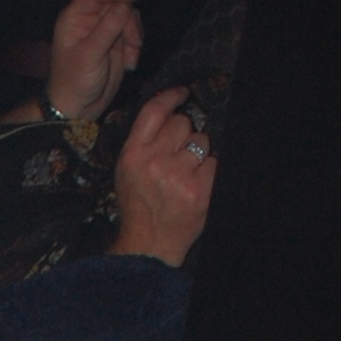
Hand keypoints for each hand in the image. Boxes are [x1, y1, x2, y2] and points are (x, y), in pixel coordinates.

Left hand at [45, 0, 141, 122]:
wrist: (78, 109)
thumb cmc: (74, 82)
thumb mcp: (90, 54)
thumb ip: (108, 28)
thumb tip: (126, 4)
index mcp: (76, 17)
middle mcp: (90, 20)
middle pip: (118, 3)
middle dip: (129, 21)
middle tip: (134, 42)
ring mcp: (104, 31)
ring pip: (129, 17)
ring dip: (135, 35)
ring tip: (130, 58)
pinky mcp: (116, 44)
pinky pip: (133, 34)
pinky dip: (136, 46)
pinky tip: (130, 63)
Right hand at [111, 87, 216, 266]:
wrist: (148, 246)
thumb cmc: (138, 206)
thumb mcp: (126, 171)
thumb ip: (143, 141)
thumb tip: (169, 111)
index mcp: (132, 155)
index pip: (155, 111)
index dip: (171, 97)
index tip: (182, 94)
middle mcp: (154, 162)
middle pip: (182, 124)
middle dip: (183, 136)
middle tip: (177, 157)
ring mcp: (178, 176)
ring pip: (201, 141)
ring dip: (197, 155)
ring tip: (184, 175)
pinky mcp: (199, 190)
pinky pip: (214, 162)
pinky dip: (208, 172)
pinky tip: (195, 185)